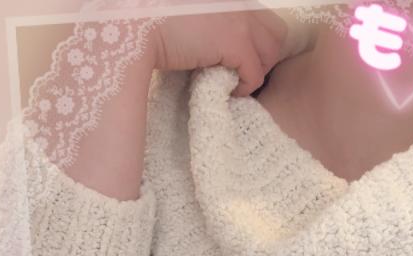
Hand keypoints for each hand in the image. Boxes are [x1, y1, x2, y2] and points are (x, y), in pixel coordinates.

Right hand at [150, 9, 287, 95]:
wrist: (136, 24)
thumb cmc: (153, 24)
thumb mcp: (192, 16)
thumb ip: (214, 25)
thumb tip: (223, 51)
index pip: (263, 19)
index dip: (257, 43)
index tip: (239, 61)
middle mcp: (239, 1)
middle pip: (276, 33)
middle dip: (264, 58)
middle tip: (242, 74)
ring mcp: (240, 18)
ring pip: (271, 54)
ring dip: (256, 72)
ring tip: (236, 81)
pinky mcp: (236, 41)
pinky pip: (255, 74)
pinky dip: (245, 87)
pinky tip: (229, 90)